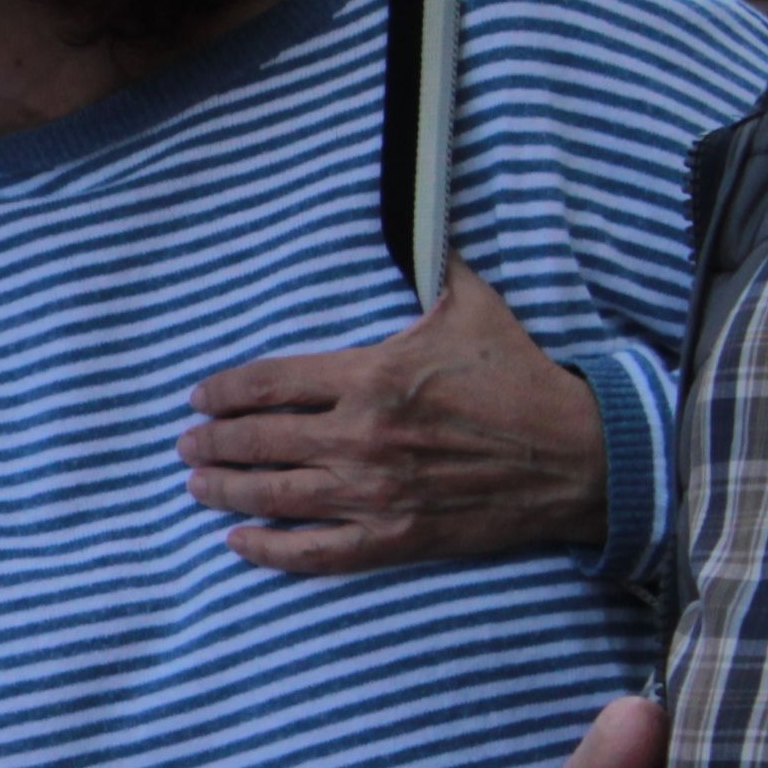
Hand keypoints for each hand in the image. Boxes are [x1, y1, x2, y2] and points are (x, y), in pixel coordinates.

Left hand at [183, 267, 604, 574]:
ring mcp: (375, 491)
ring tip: (197, 484)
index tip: (199, 399)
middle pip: (259, 442)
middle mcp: (363, 436)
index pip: (269, 383)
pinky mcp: (395, 536)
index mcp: (373, 377)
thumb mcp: (474, 308)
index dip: (223, 393)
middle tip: (187, 444)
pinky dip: (269, 550)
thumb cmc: (522, 378)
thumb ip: (433, 267)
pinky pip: (316, 551)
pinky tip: (238, 542)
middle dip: (212, 443)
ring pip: (274, 496)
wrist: (580, 454)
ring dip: (225, 490)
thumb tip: (420, 217)